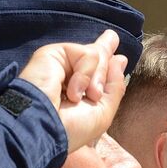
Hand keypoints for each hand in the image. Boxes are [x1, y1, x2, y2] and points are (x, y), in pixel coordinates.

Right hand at [19, 30, 127, 152]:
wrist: (46, 128)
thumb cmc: (71, 128)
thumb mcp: (103, 112)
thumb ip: (114, 86)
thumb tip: (120, 59)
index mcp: (78, 88)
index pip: (93, 64)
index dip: (104, 51)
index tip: (112, 39)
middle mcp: (68, 72)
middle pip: (97, 55)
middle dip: (103, 69)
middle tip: (94, 95)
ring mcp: (61, 62)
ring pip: (97, 55)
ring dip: (96, 79)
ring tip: (83, 97)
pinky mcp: (53, 53)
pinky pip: (87, 54)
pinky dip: (85, 75)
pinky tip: (73, 92)